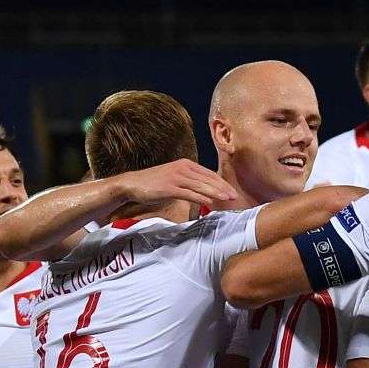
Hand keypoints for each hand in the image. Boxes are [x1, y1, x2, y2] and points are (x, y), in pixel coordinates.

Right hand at [119, 160, 235, 210]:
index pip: (209, 174)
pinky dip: (201, 198)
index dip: (222, 183)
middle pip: (208, 179)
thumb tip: (203, 192)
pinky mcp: (170, 187)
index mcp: (186, 165)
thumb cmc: (153, 184)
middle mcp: (183, 168)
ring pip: (201, 186)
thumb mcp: (174, 179)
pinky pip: (189, 193)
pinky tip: (210, 203)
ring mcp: (176, 177)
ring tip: (227, 199)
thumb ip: (189, 183)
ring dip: (216, 193)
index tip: (232, 191)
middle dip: (223, 188)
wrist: (132, 184)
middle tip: (235, 197)